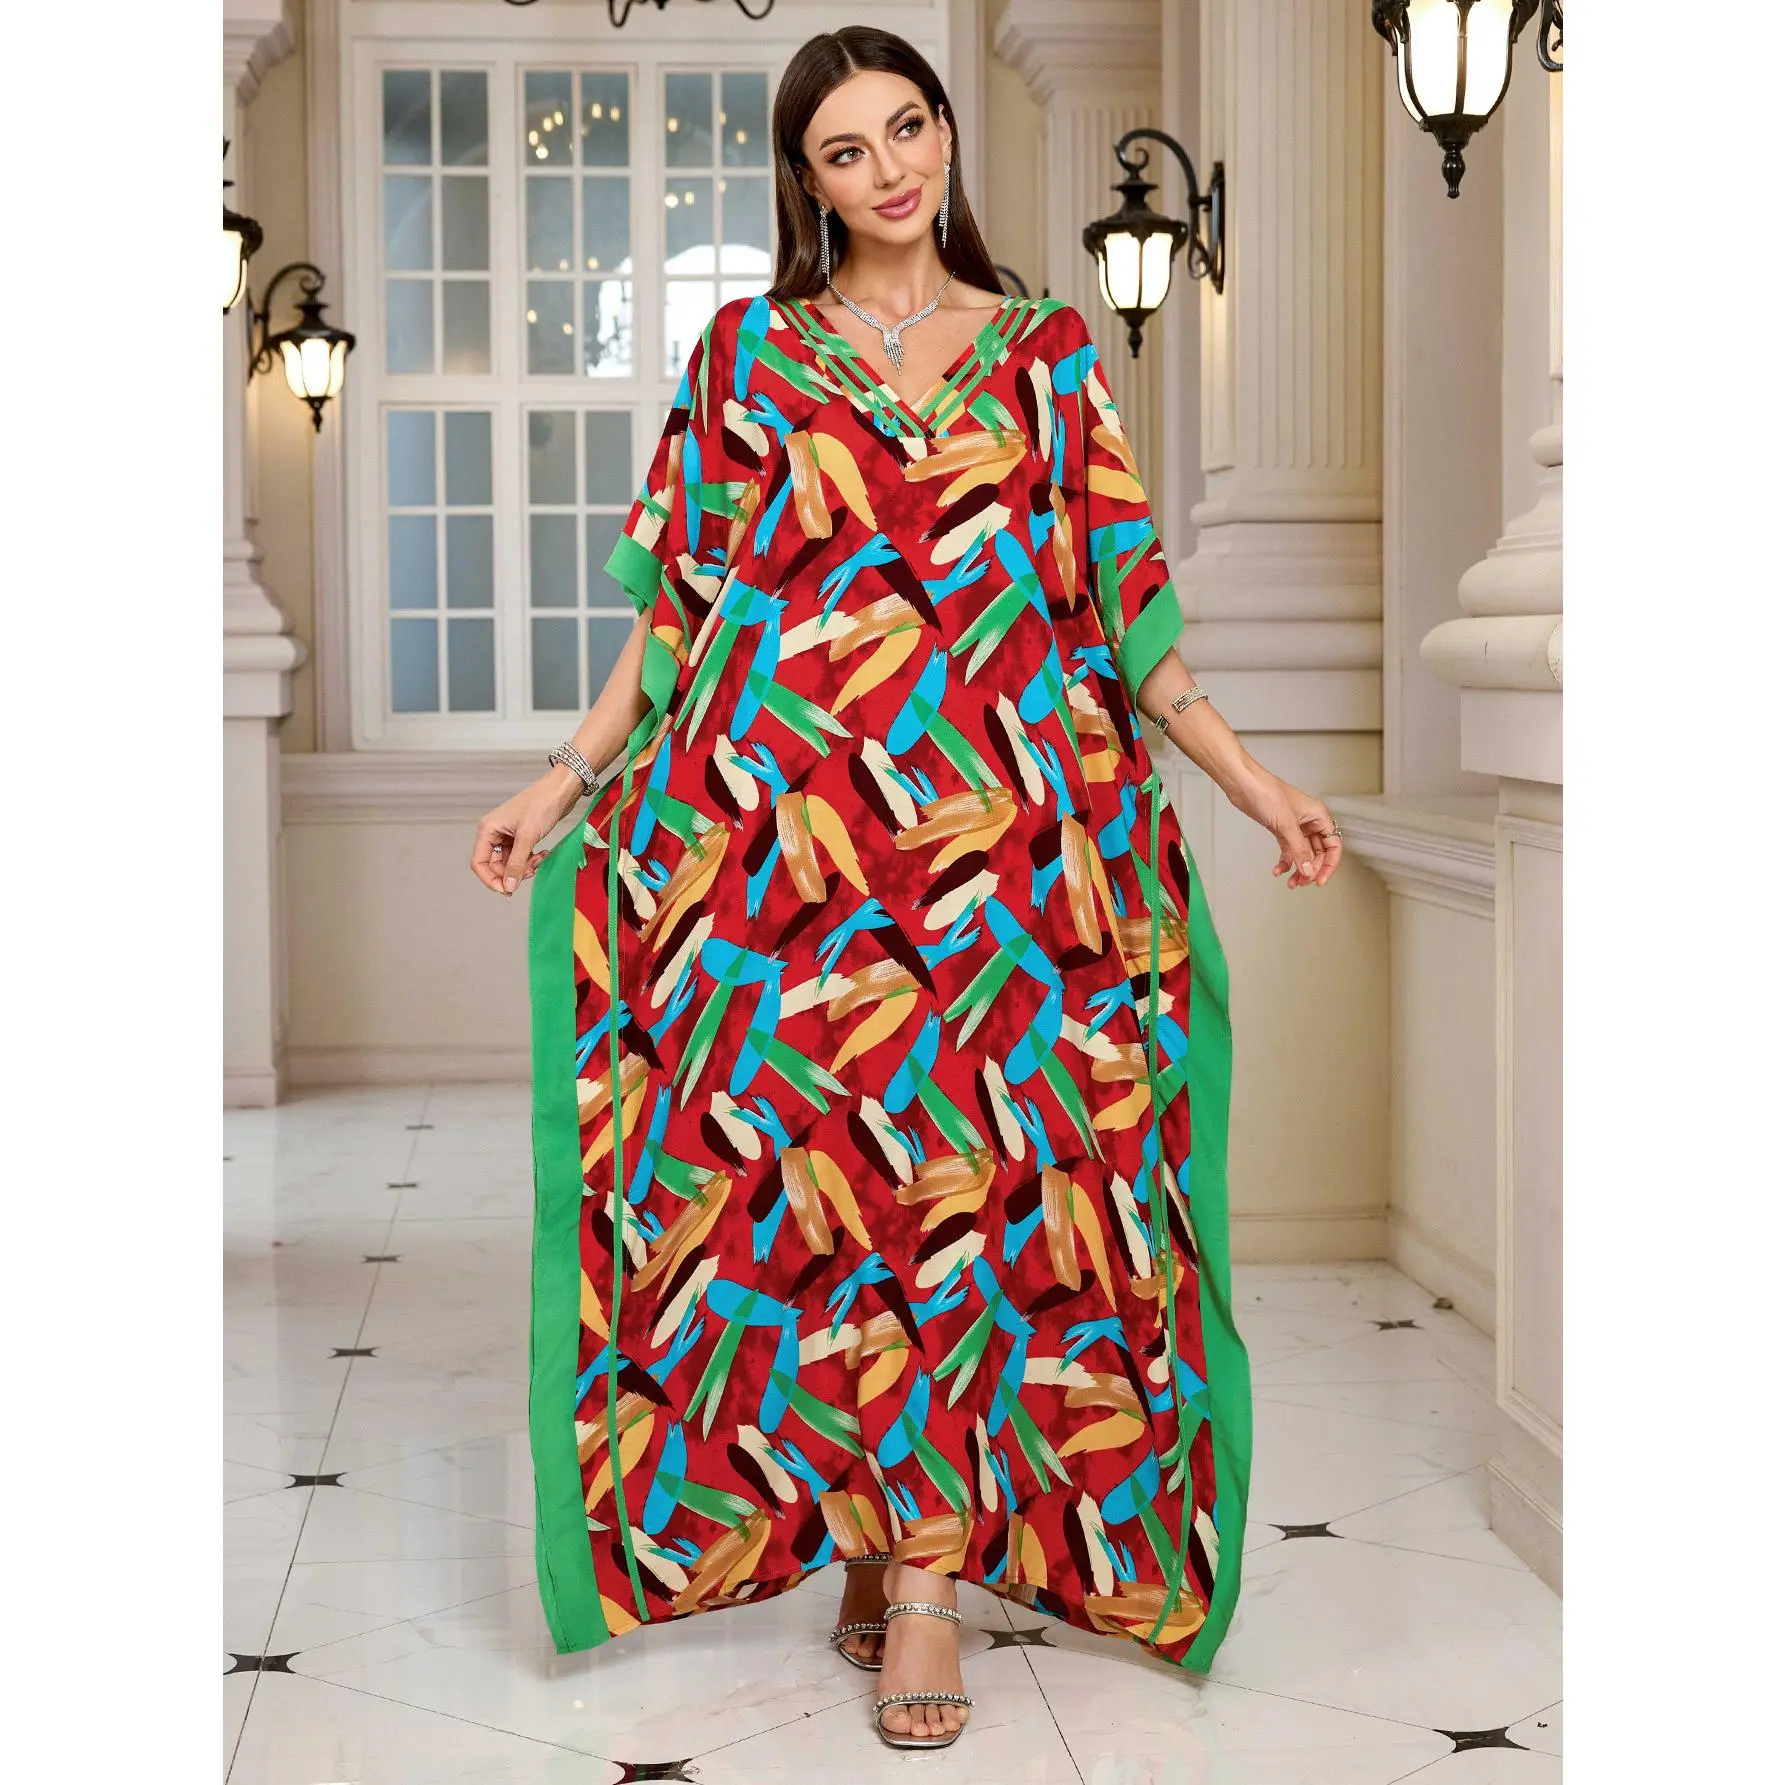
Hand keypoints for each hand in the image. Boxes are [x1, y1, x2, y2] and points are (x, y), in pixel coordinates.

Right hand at [470, 767, 586, 896]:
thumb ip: (516, 863)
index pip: (479, 863)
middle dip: (513, 873)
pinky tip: (542, 854)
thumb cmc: (541, 804)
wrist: (560, 790)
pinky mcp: (521, 836)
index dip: (491, 880)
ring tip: (539, 859)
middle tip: (530, 871)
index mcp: (488, 829)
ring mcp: (508, 835)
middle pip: (495, 866)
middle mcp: (494, 833)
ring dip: (524, 867)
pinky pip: (520, 857)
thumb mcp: (527, 837)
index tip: (507, 890)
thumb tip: (508, 885)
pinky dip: (530, 860)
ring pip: (510, 863)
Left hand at [1226, 767, 1343, 889]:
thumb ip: (1299, 850)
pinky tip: (1278, 870)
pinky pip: (1288, 850)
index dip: (1329, 865)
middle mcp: (1309, 821)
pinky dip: (1285, 862)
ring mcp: (1295, 826)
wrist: (1243, 784)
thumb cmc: (1266, 791)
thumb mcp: (1286, 824)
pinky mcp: (1281, 829)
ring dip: (1298, 869)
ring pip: (1303, 854)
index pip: (1332, 845)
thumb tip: (1308, 870)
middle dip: (1311, 869)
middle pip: (1318, 853)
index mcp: (1318, 815)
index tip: (1320, 880)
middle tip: (1302, 882)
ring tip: (1292, 882)